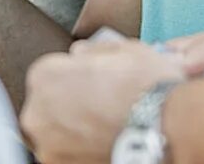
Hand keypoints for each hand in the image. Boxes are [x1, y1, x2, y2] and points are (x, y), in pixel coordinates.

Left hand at [20, 40, 185, 163]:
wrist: (166, 129)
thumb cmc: (145, 88)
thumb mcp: (125, 49)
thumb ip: (93, 50)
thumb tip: (81, 53)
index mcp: (45, 76)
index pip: (52, 71)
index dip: (78, 72)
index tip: (95, 78)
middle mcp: (37, 113)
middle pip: (51, 103)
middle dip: (72, 101)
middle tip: (104, 102)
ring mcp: (48, 146)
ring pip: (58, 131)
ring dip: (76, 127)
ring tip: (108, 125)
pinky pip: (70, 152)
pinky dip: (83, 148)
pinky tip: (107, 140)